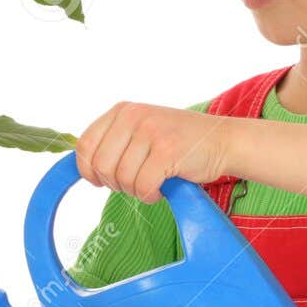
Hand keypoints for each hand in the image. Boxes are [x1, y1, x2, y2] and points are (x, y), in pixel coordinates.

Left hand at [74, 102, 235, 202]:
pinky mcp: (167, 151)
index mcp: (122, 111)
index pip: (85, 144)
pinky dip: (150, 196)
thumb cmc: (178, 143)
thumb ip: (114, 142)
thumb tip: (82, 167)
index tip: (99, 181)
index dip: (87, 169)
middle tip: (134, 184)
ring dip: (135, 191)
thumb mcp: (141, 131)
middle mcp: (134, 116)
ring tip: (152, 183)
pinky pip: (142, 187)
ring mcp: (151, 131)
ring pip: (122, 178)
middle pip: (101, 164)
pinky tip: (161, 189)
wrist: (223, 140)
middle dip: (114, 184)